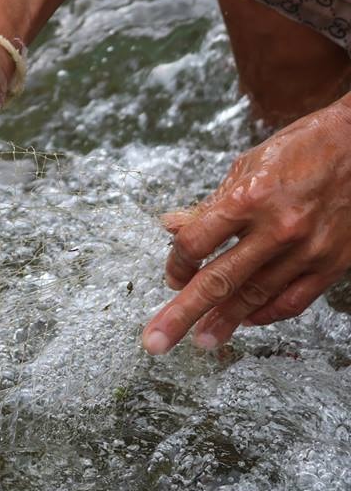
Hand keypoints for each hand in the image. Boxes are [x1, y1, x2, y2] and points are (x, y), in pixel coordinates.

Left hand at [143, 99, 350, 354]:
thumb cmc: (303, 148)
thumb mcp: (247, 166)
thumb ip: (210, 204)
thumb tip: (171, 225)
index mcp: (249, 197)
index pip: (196, 242)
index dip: (177, 262)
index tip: (172, 274)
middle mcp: (278, 227)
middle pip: (219, 280)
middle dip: (183, 313)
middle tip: (157, 341)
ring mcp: (308, 249)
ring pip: (255, 296)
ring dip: (224, 321)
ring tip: (203, 342)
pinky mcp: (333, 263)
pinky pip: (294, 300)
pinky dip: (267, 314)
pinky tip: (247, 321)